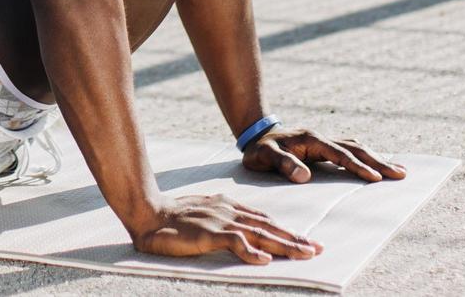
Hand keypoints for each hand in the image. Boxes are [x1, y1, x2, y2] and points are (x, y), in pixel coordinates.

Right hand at [129, 193, 323, 264]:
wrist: (147, 212)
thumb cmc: (172, 216)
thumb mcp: (204, 212)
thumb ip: (224, 220)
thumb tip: (244, 235)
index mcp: (227, 205)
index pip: (264, 218)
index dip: (286, 230)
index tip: (306, 240)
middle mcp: (228, 211)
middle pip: (268, 226)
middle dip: (294, 238)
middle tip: (318, 249)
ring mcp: (219, 221)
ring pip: (259, 233)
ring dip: (283, 244)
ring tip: (304, 254)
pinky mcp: (207, 233)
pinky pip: (234, 242)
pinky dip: (250, 252)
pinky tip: (264, 260)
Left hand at [242, 128, 406, 183]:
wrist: (256, 137)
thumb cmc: (260, 150)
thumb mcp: (264, 157)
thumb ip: (282, 164)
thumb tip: (303, 177)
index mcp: (310, 140)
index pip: (339, 154)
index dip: (357, 166)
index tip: (375, 177)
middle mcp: (321, 138)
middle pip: (355, 148)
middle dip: (378, 161)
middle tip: (401, 174)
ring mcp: (324, 141)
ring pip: (356, 148)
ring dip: (377, 158)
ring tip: (399, 171)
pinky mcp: (325, 147)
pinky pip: (351, 151)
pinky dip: (367, 157)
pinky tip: (379, 164)